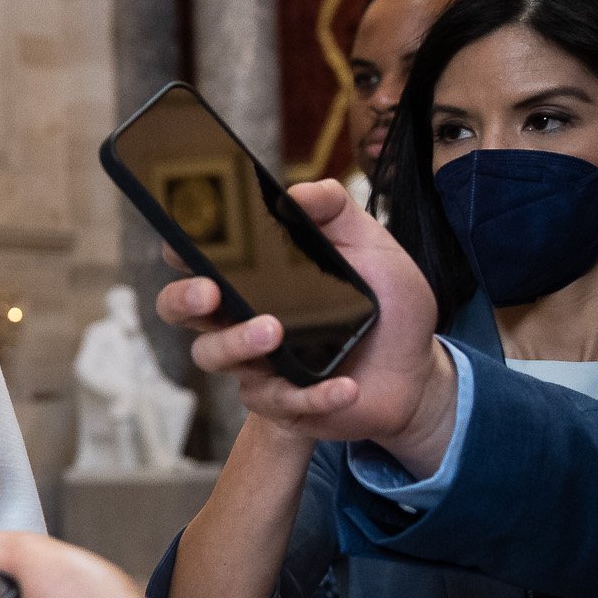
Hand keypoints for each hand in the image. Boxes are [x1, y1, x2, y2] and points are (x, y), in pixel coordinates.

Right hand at [154, 180, 453, 468]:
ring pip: (215, 357)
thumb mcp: (372, 248)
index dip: (181, 252)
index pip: (202, 263)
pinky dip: (315, 396)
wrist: (417, 371)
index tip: (180, 243)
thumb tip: (299, 193)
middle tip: (208, 291)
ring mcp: (258, 365)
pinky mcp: (284, 404)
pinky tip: (346, 387)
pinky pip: (283, 402)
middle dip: (184, 300)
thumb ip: (338, 213)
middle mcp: (243, 322)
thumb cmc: (385, 307)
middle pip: (184, 313)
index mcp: (257, 282)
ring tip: (273, 331)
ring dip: (237, 343)